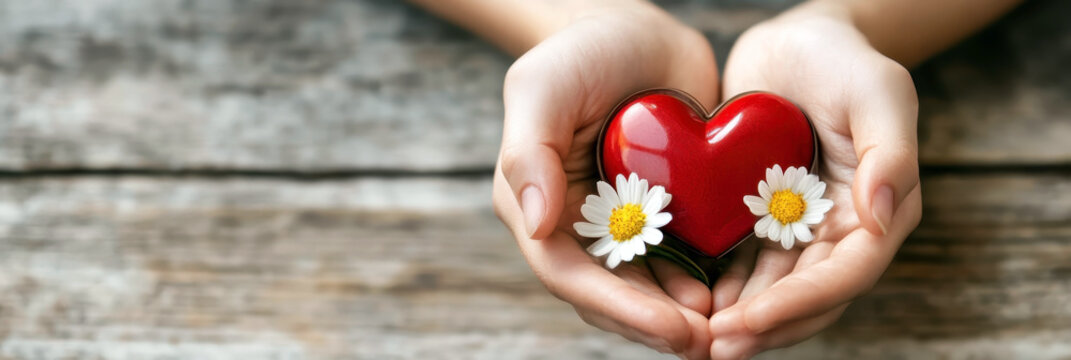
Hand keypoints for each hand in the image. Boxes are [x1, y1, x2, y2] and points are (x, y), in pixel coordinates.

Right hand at [490, 3, 719, 357]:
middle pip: (607, 294)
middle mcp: (574, 225)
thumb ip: (528, 155)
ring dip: (678, 315)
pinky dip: (699, 283)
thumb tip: (534, 227)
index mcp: (535, 205)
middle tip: (705, 344)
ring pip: (644, 287)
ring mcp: (620, 223)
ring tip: (724, 329)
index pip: (568, 272)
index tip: (671, 328)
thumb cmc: (581, 52)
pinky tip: (729, 292)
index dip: (619, 307)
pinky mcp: (662, 214)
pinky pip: (677, 260)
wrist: (639, 31)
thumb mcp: (543, 89)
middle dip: (652, 324)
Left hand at [703, 2, 923, 357]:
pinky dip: (720, 287)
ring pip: (771, 290)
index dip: (800, 304)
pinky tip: (688, 301)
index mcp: (879, 213)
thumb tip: (884, 217)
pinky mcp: (759, 219)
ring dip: (739, 319)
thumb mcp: (878, 90)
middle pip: (807, 298)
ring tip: (697, 339)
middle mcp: (839, 231)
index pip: (845, 275)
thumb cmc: (842, 59)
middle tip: (717, 347)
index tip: (752, 321)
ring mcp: (796, 229)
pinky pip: (741, 263)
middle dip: (764, 327)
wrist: (793, 42)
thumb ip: (890, 153)